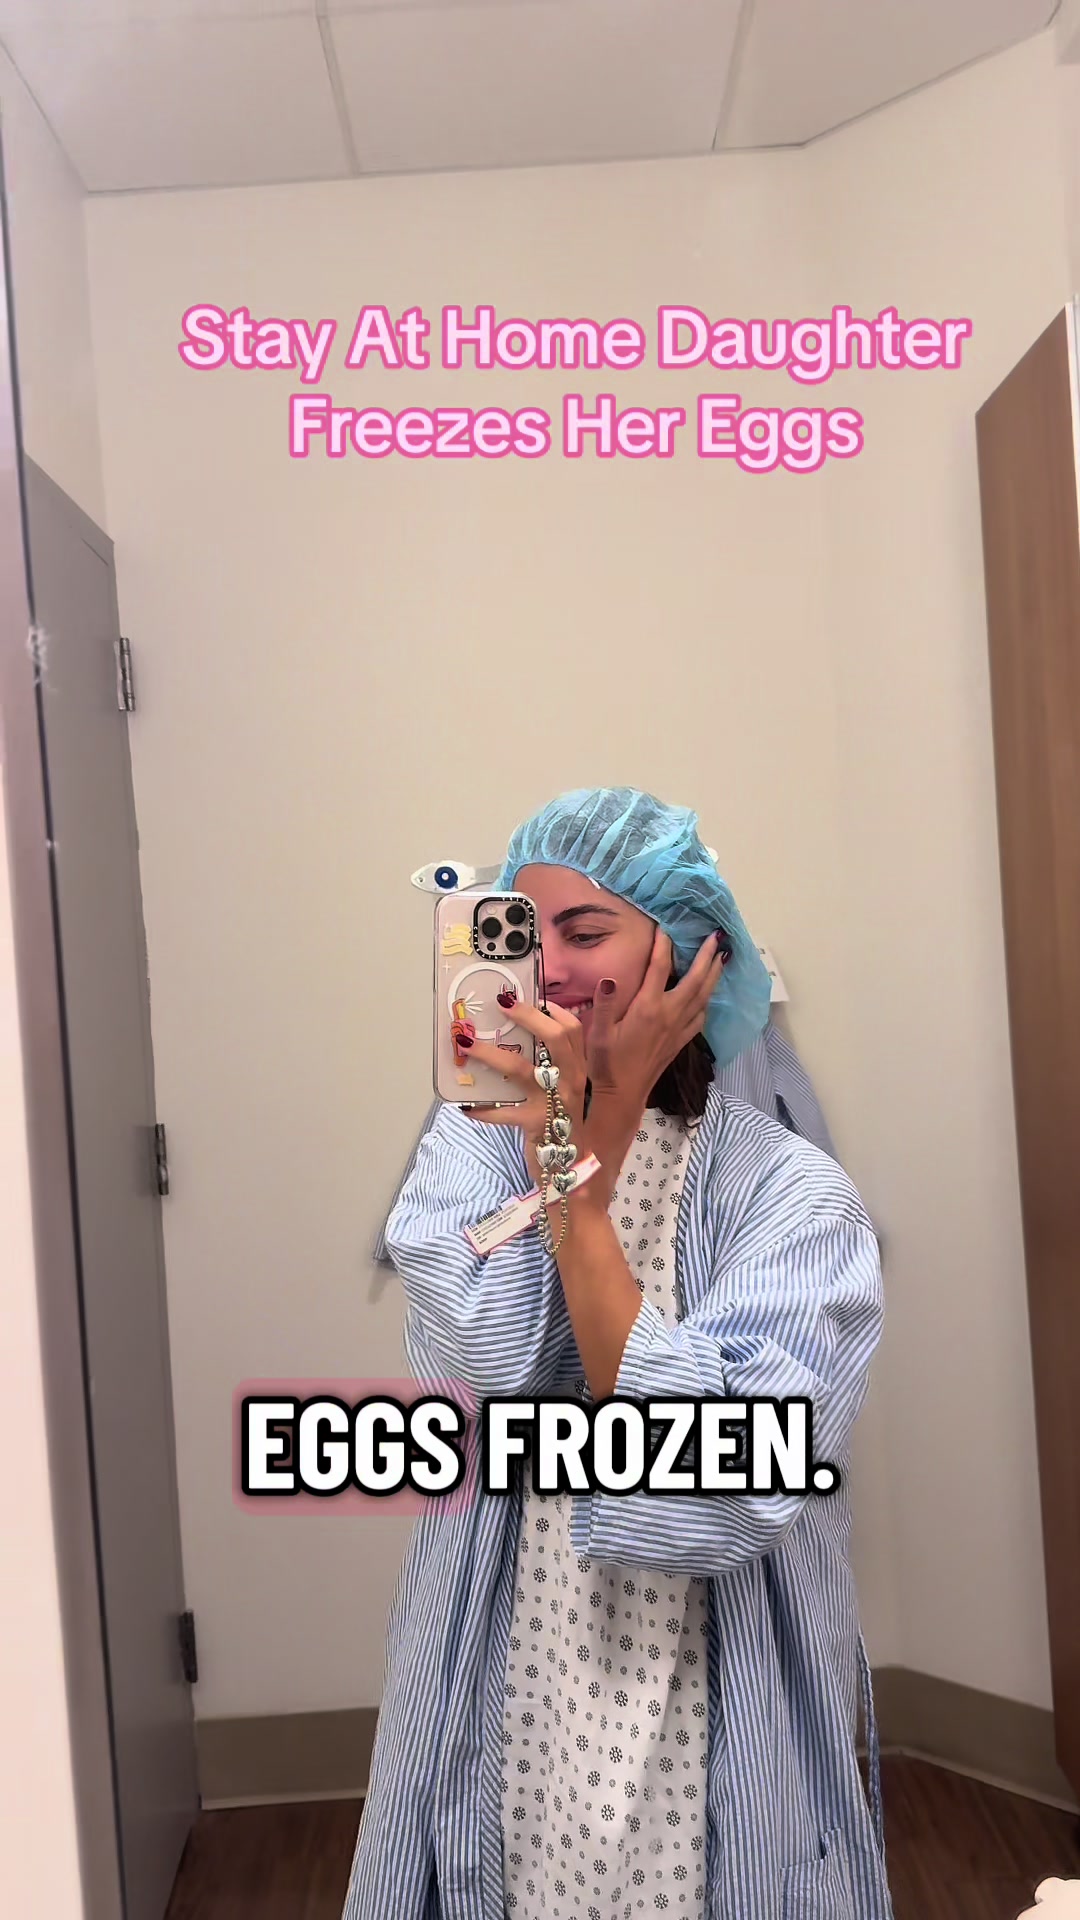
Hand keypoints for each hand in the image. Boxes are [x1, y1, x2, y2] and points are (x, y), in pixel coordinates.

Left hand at [460, 1001, 588, 1188]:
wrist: (569, 1172)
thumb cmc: (559, 1127)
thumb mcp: (563, 1094)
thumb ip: (549, 1069)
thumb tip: (511, 1043)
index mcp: (578, 1071)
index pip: (573, 1031)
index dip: (552, 1010)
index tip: (531, 998)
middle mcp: (571, 1082)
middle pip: (556, 1039)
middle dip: (527, 1017)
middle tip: (501, 1004)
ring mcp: (555, 1104)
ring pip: (521, 1070)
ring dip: (489, 1054)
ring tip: (465, 1044)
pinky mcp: (535, 1125)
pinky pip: (501, 1113)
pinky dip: (480, 1109)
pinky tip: (464, 1106)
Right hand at [586, 926, 725, 1122]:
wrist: (622, 1096)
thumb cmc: (607, 1064)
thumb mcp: (598, 1034)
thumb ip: (605, 1004)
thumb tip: (610, 978)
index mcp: (647, 1008)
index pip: (659, 968)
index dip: (663, 945)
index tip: (665, 926)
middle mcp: (668, 1015)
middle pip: (694, 980)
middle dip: (706, 956)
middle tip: (717, 936)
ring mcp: (677, 1029)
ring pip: (703, 996)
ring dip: (714, 975)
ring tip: (722, 957)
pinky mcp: (680, 1041)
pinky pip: (700, 1016)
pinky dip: (707, 1001)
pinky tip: (708, 996)